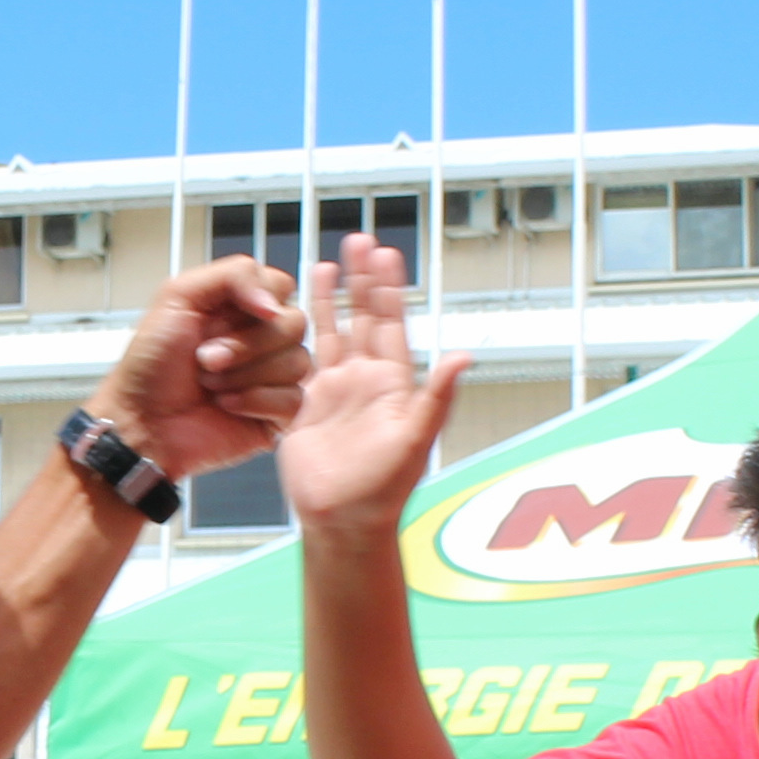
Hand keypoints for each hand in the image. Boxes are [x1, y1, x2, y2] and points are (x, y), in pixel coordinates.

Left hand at [95, 257, 309, 480]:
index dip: (259, 300)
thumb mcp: (178, 296)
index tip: (222, 317)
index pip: (282, 287)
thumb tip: (275, 302)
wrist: (140, 421)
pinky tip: (226, 406)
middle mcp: (262, 339)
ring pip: (297, 362)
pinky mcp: (276, 415)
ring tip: (210, 385)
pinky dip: (254, 401)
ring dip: (244, 375)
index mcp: (242, 307)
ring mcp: (272, 378)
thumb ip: (233, 275)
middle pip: (295, 324)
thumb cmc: (150, 365)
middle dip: (245, 344)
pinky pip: (294, 399)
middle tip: (206, 358)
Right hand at [274, 246, 469, 539]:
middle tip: (359, 238)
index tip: (385, 251)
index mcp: (393, 383)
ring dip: (333, 297)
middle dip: (362, 278)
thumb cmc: (383, 488)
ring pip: (335, 331)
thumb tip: (463, 355)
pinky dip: (301, 332)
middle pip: (364, 316)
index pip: (391, 322)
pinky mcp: (307, 404)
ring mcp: (336, 390)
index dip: (388, 287)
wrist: (342, 519)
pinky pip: (303, 359)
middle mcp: (366, 380)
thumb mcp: (415, 439)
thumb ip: (436, 395)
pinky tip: (295, 309)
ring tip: (328, 260)